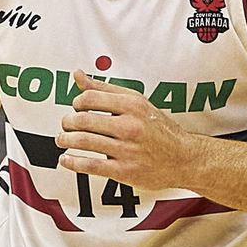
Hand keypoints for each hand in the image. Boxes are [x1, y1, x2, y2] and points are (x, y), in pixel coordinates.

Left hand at [56, 71, 200, 191]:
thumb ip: (105, 89)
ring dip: (65, 140)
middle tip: (66, 125)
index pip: (90, 98)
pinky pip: (91, 166)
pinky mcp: (125, 171)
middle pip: (83, 120)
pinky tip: (66, 160)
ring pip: (84, 141)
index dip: (76, 102)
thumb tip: (79, 75)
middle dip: (67, 122)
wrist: (184, 158)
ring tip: (62, 139)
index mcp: (132, 105)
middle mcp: (130, 126)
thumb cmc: (159, 129)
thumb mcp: (137, 102)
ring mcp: (127, 149)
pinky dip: (72, 162)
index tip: (75, 108)